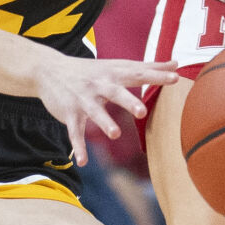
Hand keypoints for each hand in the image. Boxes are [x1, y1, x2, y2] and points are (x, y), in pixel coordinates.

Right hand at [32, 51, 178, 166]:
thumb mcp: (117, 65)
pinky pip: (75, 132)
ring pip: (95, 112)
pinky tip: (83, 161)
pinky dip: (78, 147)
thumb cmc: (90, 70)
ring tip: (114, 134)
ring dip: (104, 122)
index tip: (175, 77)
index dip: (156, 75)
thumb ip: (147, 66)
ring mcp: (83, 99)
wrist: (48, 70)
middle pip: (115, 93)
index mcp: (114, 74)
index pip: (138, 73)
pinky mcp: (70, 114)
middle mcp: (99, 85)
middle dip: (128, 101)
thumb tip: (176, 62)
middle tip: (142, 112)